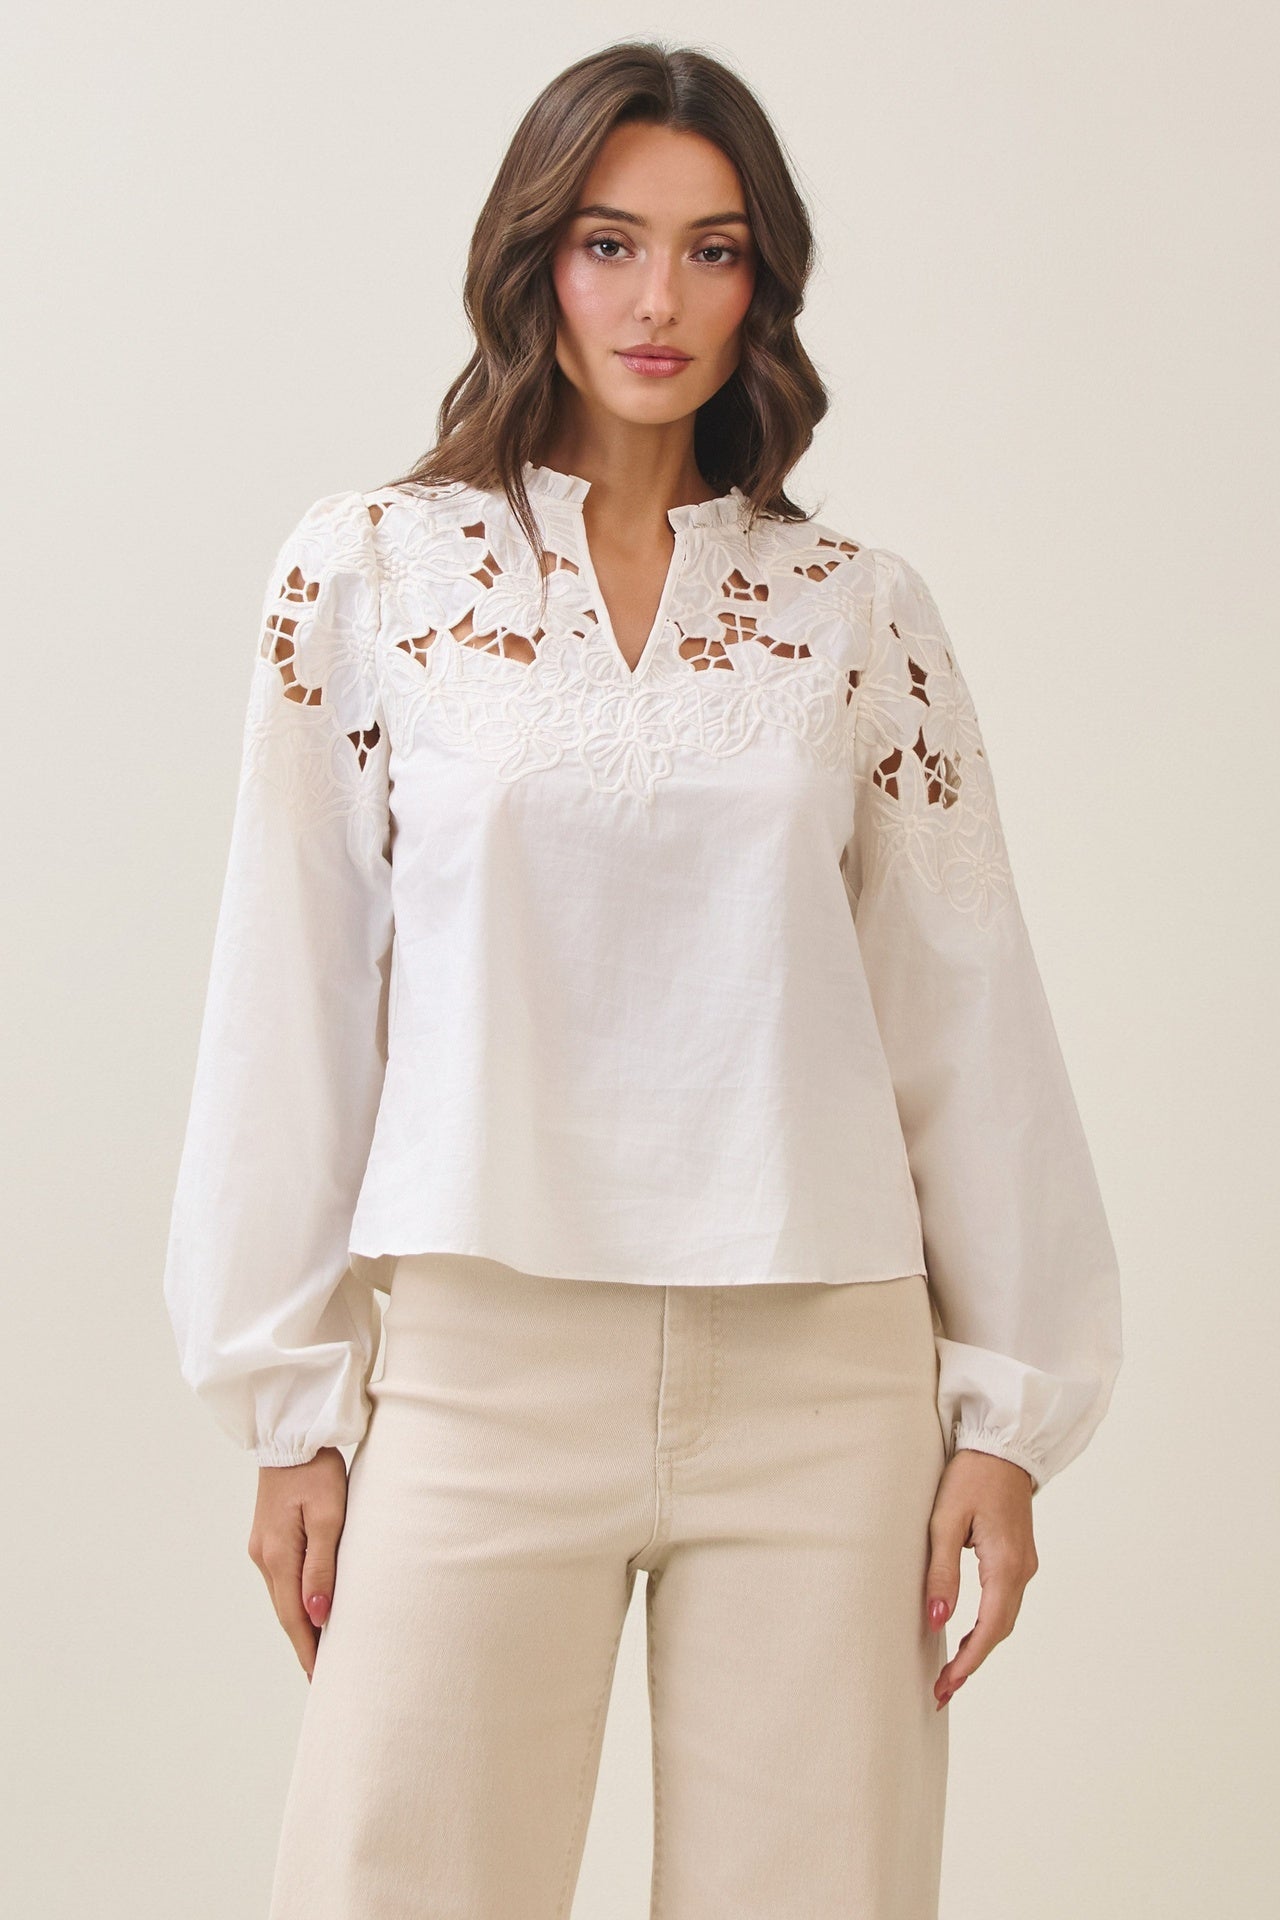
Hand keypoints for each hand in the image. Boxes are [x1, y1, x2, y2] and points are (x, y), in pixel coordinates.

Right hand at [247, 1447, 348, 1680]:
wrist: (292, 1435)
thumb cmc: (317, 1472)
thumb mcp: (330, 1516)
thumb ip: (323, 1565)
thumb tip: (316, 1615)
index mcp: (278, 1555)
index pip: (293, 1617)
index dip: (307, 1650)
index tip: (320, 1679)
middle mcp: (264, 1557)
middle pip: (284, 1611)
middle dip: (303, 1643)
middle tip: (322, 1675)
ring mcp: (262, 1547)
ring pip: (281, 1596)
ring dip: (298, 1623)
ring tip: (319, 1649)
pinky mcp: (267, 1536)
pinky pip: (281, 1579)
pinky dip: (294, 1599)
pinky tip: (307, 1608)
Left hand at [923, 1448, 1037, 1709]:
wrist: (1003, 1444)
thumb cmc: (971, 1477)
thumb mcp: (945, 1521)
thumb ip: (942, 1572)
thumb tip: (937, 1621)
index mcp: (1006, 1565)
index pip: (989, 1629)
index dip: (968, 1663)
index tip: (946, 1687)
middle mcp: (1022, 1570)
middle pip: (999, 1630)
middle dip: (972, 1663)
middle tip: (943, 1689)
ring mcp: (1024, 1563)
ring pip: (1004, 1617)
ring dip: (980, 1646)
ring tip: (951, 1671)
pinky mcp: (1018, 1555)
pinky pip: (1005, 1601)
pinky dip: (987, 1624)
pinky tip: (968, 1634)